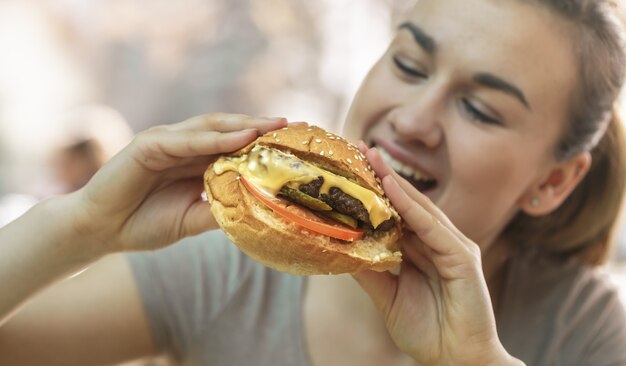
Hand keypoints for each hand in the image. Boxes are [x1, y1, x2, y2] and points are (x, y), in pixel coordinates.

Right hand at [71, 113, 286, 254]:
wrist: (103, 231)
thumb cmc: (145, 224)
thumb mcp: (194, 219)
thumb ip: (222, 209)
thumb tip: (260, 210)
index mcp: (196, 161)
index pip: (234, 145)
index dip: (262, 141)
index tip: (293, 142)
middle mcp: (184, 146)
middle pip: (228, 129)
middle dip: (259, 126)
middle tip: (291, 125)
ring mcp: (166, 142)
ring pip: (210, 128)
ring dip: (241, 125)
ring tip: (271, 126)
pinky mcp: (148, 144)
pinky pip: (185, 140)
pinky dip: (213, 138)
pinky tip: (239, 138)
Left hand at [353, 144, 521, 365]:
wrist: (456, 362)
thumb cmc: (428, 332)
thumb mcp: (388, 297)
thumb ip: (370, 272)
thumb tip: (342, 248)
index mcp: (422, 250)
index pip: (397, 213)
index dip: (376, 190)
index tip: (353, 167)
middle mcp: (439, 243)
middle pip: (408, 203)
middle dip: (384, 176)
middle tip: (360, 148)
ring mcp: (453, 248)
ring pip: (421, 209)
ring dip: (395, 183)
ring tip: (372, 158)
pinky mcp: (463, 259)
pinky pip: (433, 229)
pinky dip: (413, 209)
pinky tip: (393, 190)